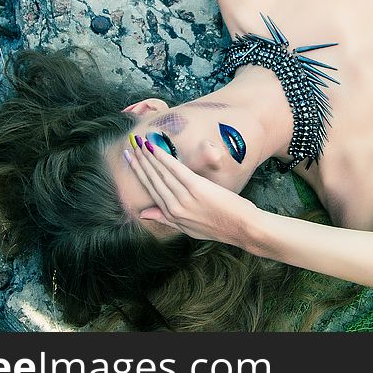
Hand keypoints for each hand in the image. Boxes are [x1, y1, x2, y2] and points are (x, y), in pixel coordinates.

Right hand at [125, 138, 258, 244]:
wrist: (242, 228)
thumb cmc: (218, 227)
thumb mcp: (187, 228)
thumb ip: (164, 218)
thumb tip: (143, 214)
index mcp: (171, 215)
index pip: (151, 190)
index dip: (139, 173)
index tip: (130, 160)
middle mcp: (174, 207)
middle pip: (153, 180)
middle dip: (140, 162)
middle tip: (130, 146)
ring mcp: (185, 198)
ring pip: (161, 173)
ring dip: (148, 157)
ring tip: (139, 143)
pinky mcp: (197, 188)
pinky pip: (176, 170)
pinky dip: (163, 158)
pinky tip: (155, 148)